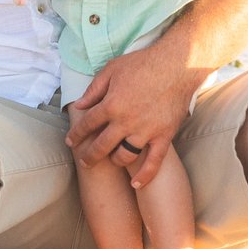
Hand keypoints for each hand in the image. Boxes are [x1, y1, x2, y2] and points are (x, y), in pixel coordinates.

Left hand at [63, 40, 197, 188]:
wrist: (178, 65)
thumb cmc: (143, 64)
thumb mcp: (112, 70)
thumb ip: (94, 89)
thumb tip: (79, 105)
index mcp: (111, 105)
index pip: (87, 125)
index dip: (76, 135)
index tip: (70, 142)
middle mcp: (125, 122)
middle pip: (101, 146)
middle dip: (89, 156)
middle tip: (84, 162)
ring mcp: (145, 131)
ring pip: (124, 156)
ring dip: (114, 161)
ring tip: (111, 161)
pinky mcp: (163, 136)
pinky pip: (153, 162)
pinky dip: (145, 175)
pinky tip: (136, 184)